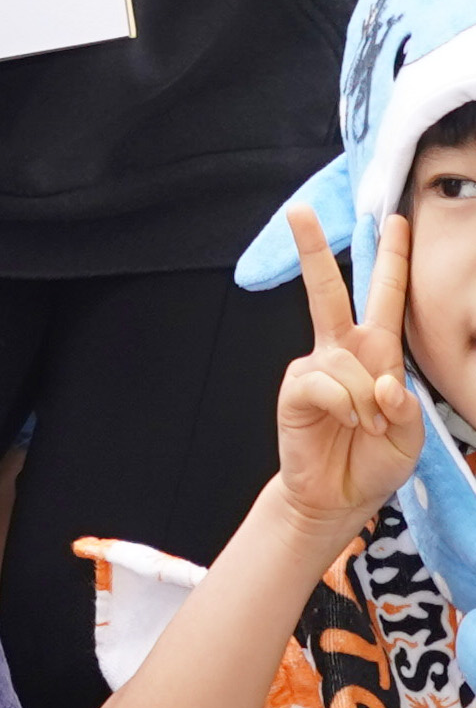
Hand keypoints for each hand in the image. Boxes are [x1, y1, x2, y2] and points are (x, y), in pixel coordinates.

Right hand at [282, 207, 427, 538]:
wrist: (338, 496)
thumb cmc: (375, 459)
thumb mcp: (410, 434)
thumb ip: (404, 405)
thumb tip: (381, 382)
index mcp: (377, 354)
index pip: (386, 298)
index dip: (392, 259)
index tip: (391, 221)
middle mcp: (343, 351)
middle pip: (330, 291)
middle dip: (314, 250)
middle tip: (298, 211)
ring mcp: (316, 368)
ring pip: (348, 364)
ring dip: (367, 403)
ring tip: (365, 428)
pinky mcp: (296, 388)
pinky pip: (326, 385)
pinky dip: (345, 408)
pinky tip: (344, 423)